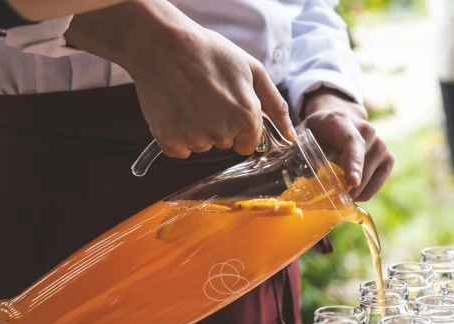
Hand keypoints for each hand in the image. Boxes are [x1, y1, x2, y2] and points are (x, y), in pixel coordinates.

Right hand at [65, 0, 295, 157]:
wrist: (161, 44)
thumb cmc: (209, 53)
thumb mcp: (252, 70)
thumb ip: (275, 106)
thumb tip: (292, 136)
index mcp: (246, 117)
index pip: (248, 144)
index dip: (239, 126)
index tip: (226, 106)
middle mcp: (223, 133)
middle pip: (225, 144)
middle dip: (218, 126)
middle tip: (205, 96)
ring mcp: (196, 139)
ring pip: (202, 146)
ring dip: (196, 129)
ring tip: (188, 98)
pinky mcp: (170, 142)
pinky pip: (180, 149)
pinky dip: (176, 134)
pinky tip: (175, 109)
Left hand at [299, 91, 393, 201]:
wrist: (339, 122)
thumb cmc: (317, 132)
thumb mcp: (303, 134)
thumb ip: (297, 149)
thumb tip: (293, 171)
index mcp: (343, 122)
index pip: (353, 142)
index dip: (354, 163)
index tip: (352, 182)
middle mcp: (367, 130)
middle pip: (360, 167)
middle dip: (344, 187)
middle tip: (327, 195)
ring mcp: (381, 144)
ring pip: (367, 181)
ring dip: (350, 191)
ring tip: (336, 187)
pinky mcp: (388, 159)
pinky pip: (375, 186)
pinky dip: (361, 194)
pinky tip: (349, 191)